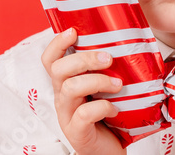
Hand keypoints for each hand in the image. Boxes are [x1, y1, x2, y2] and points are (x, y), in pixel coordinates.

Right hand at [41, 28, 125, 154]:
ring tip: (118, 84)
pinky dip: (103, 106)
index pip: (50, 59)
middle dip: (85, 59)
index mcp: (65, 82)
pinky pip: (85, 114)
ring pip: (70, 88)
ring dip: (98, 81)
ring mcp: (66, 115)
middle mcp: (61, 96)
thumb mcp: (103, 85)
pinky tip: (115, 108)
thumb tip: (125, 38)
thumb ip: (104, 66)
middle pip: (59, 69)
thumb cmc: (108, 111)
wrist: (110, 148)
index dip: (57, 44)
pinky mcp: (76, 132)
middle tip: (109, 59)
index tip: (73, 31)